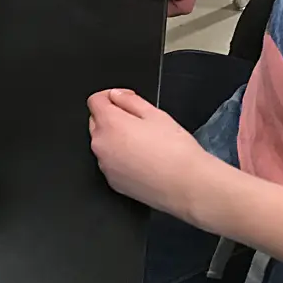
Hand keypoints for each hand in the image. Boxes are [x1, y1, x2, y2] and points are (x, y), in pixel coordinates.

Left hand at [88, 88, 222, 220]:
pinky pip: (110, 162)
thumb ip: (130, 100)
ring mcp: (105, 165)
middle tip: (138, 121)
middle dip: (112, 116)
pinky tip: (142, 160)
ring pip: (103, 143)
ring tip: (143, 143)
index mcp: (110, 124)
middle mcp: (101, 145)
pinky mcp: (112, 181)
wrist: (187, 186)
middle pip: (96, 121)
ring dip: (115, 138)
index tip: (125, 99)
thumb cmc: (175, 151)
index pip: (95, 101)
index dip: (110, 96)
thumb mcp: (156, 114)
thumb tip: (116, 96)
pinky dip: (120, 157)